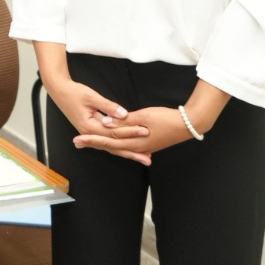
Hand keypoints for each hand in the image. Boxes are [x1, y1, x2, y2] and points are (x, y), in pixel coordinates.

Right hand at [44, 78, 151, 163]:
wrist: (58, 90)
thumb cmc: (73, 92)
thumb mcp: (91, 97)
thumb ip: (108, 106)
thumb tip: (124, 114)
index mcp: (89, 127)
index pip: (114, 133)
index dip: (130, 132)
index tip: (145, 131)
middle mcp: (89, 134)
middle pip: (113, 146)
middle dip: (131, 152)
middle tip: (148, 159)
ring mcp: (90, 133)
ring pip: (111, 146)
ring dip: (127, 152)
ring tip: (143, 157)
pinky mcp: (92, 129)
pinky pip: (108, 140)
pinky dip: (119, 144)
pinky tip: (129, 147)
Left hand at [71, 106, 194, 164]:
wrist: (188, 124)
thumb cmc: (166, 119)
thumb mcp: (143, 117)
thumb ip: (124, 121)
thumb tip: (106, 123)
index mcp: (133, 142)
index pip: (107, 142)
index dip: (91, 139)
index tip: (77, 138)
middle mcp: (136, 148)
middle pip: (110, 146)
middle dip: (93, 143)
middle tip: (76, 142)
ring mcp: (142, 147)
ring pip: (118, 147)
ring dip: (103, 144)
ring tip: (89, 142)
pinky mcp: (147, 143)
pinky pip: (127, 146)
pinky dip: (116, 145)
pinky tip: (112, 144)